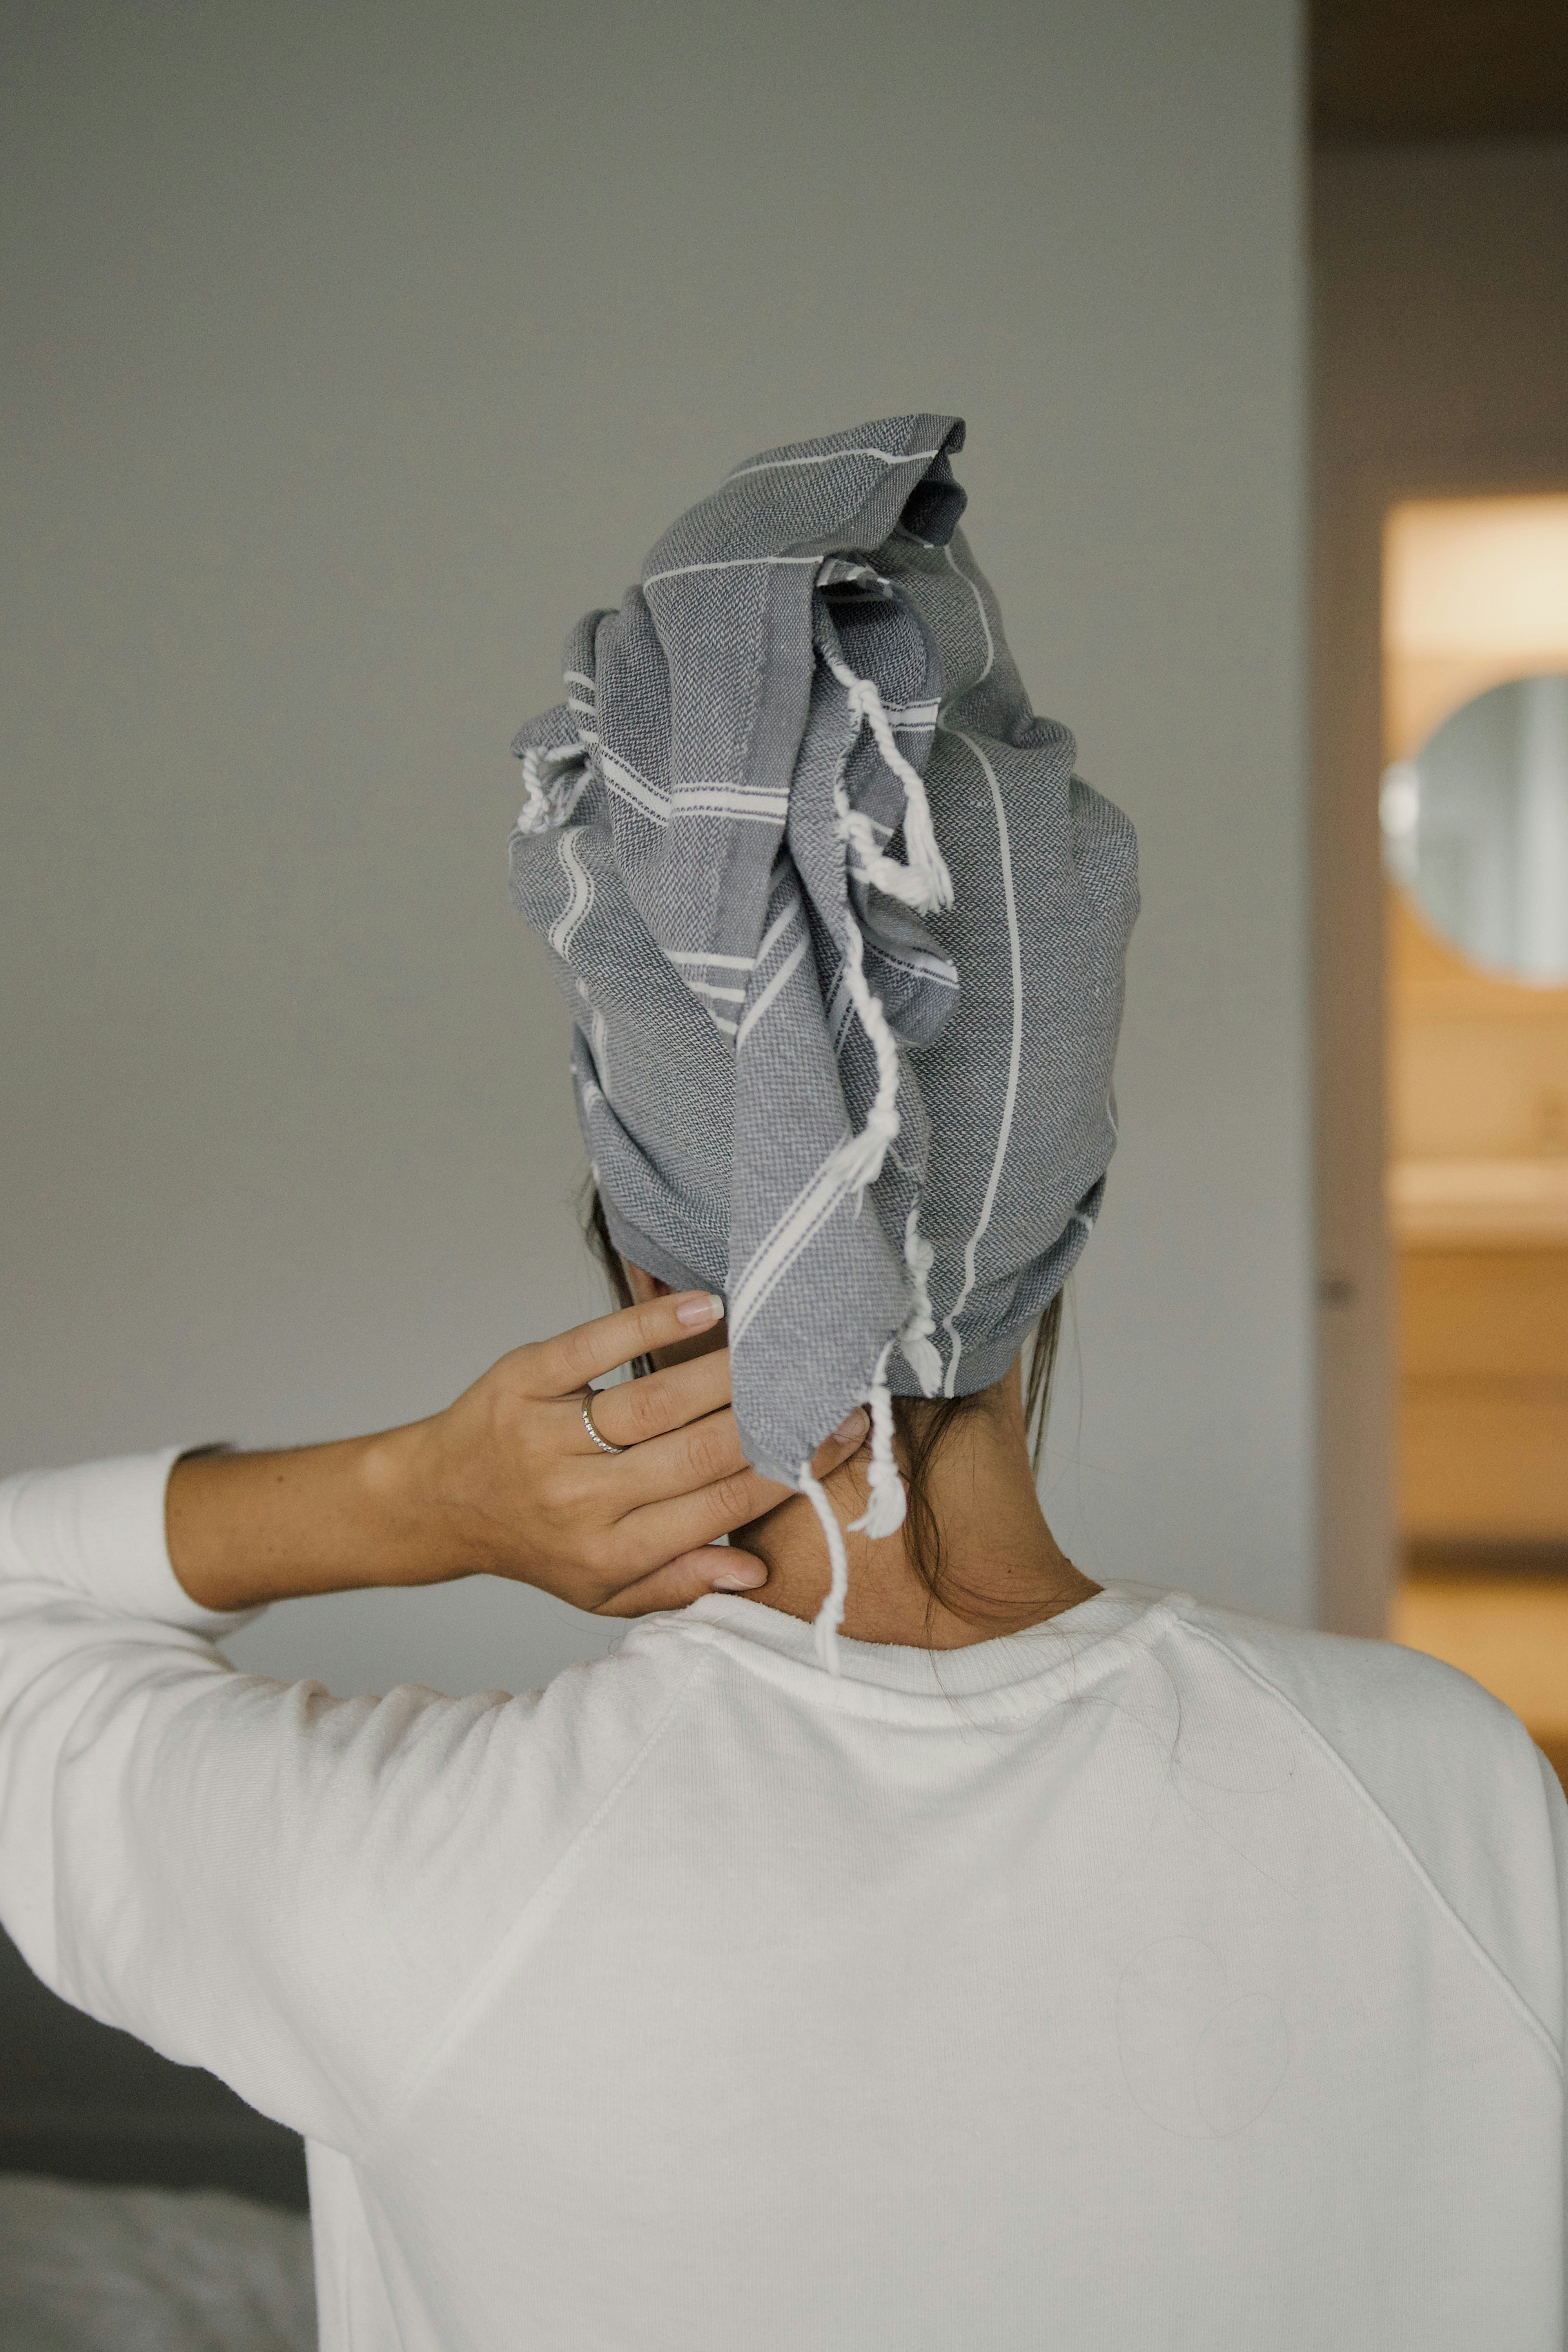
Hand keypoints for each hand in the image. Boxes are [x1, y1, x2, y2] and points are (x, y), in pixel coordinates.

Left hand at [167, 1290, 868, 1617]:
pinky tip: (705, 1305)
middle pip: (698, 1453)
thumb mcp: (601, 1590)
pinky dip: (650, 1322)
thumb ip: (677, 1583)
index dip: (787, 1470)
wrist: (435, 1503)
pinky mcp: (522, 1381)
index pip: (719, 1508)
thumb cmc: (535, 1544)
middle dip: (774, 1417)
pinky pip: (594, 1346)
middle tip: (830, 1380)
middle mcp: (581, 1501)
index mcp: (610, 1551)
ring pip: (656, 1402)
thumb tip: (755, 1572)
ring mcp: (548, 1438)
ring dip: (727, 1371)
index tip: (841, 1433)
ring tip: (781, 1346)